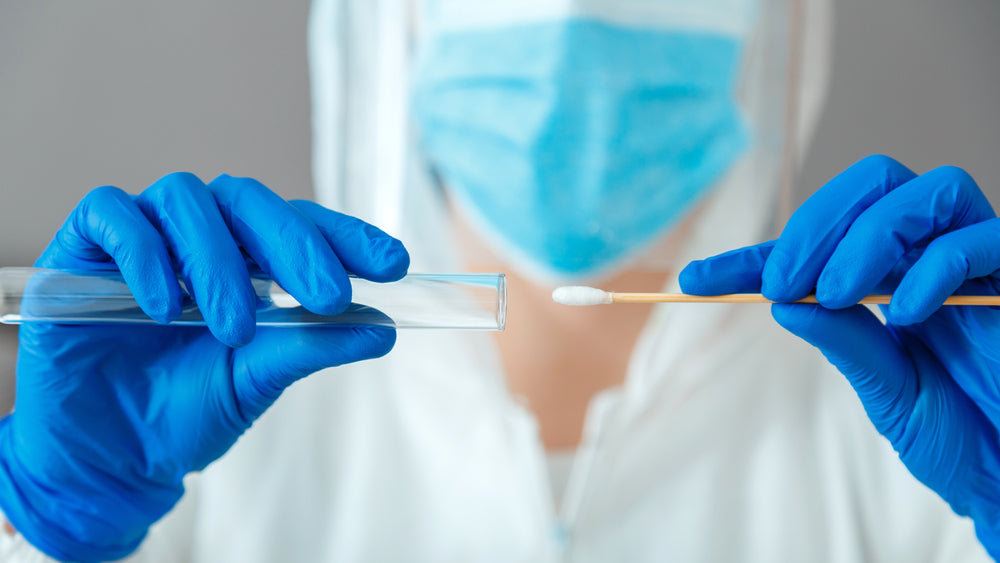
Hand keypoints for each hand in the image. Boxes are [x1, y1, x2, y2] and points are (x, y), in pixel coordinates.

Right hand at [0, 173, 408, 561]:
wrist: (110, 457)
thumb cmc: (187, 411)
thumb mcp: (257, 379)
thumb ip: (313, 345)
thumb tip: (385, 327)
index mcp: (247, 259)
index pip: (300, 224)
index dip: (347, 236)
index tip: (395, 265)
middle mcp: (198, 235)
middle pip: (248, 201)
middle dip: (295, 245)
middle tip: (328, 295)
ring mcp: (142, 235)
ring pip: (185, 200)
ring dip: (218, 262)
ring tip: (236, 329)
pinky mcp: (82, 249)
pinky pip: (115, 217)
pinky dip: (145, 254)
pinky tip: (166, 307)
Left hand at [679, 155, 999, 556]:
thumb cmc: (960, 433)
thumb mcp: (885, 389)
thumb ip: (845, 341)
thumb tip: (781, 303)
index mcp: (889, 277)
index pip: (814, 247)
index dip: (754, 256)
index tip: (697, 279)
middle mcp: (929, 255)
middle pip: (874, 184)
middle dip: (817, 225)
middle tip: (783, 283)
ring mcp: (975, 262)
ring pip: (926, 192)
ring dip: (868, 236)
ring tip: (836, 292)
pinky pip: (980, 240)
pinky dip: (934, 266)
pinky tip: (905, 311)